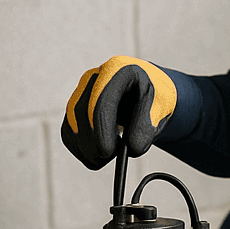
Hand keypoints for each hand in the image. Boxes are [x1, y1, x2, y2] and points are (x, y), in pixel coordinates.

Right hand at [61, 56, 176, 168]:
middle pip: (81, 115)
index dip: (101, 129)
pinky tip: (98, 155)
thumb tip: (131, 149)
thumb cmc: (156, 99)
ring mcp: (81, 92)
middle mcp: (94, 78)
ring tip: (108, 157)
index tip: (108, 152)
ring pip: (72, 126)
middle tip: (108, 159)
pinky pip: (68, 134)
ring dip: (87, 149)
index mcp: (117, 70)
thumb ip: (147, 127)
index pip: (101, 102)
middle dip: (93, 142)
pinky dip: (81, 150)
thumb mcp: (161, 108)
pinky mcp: (74, 109)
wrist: (150, 94)